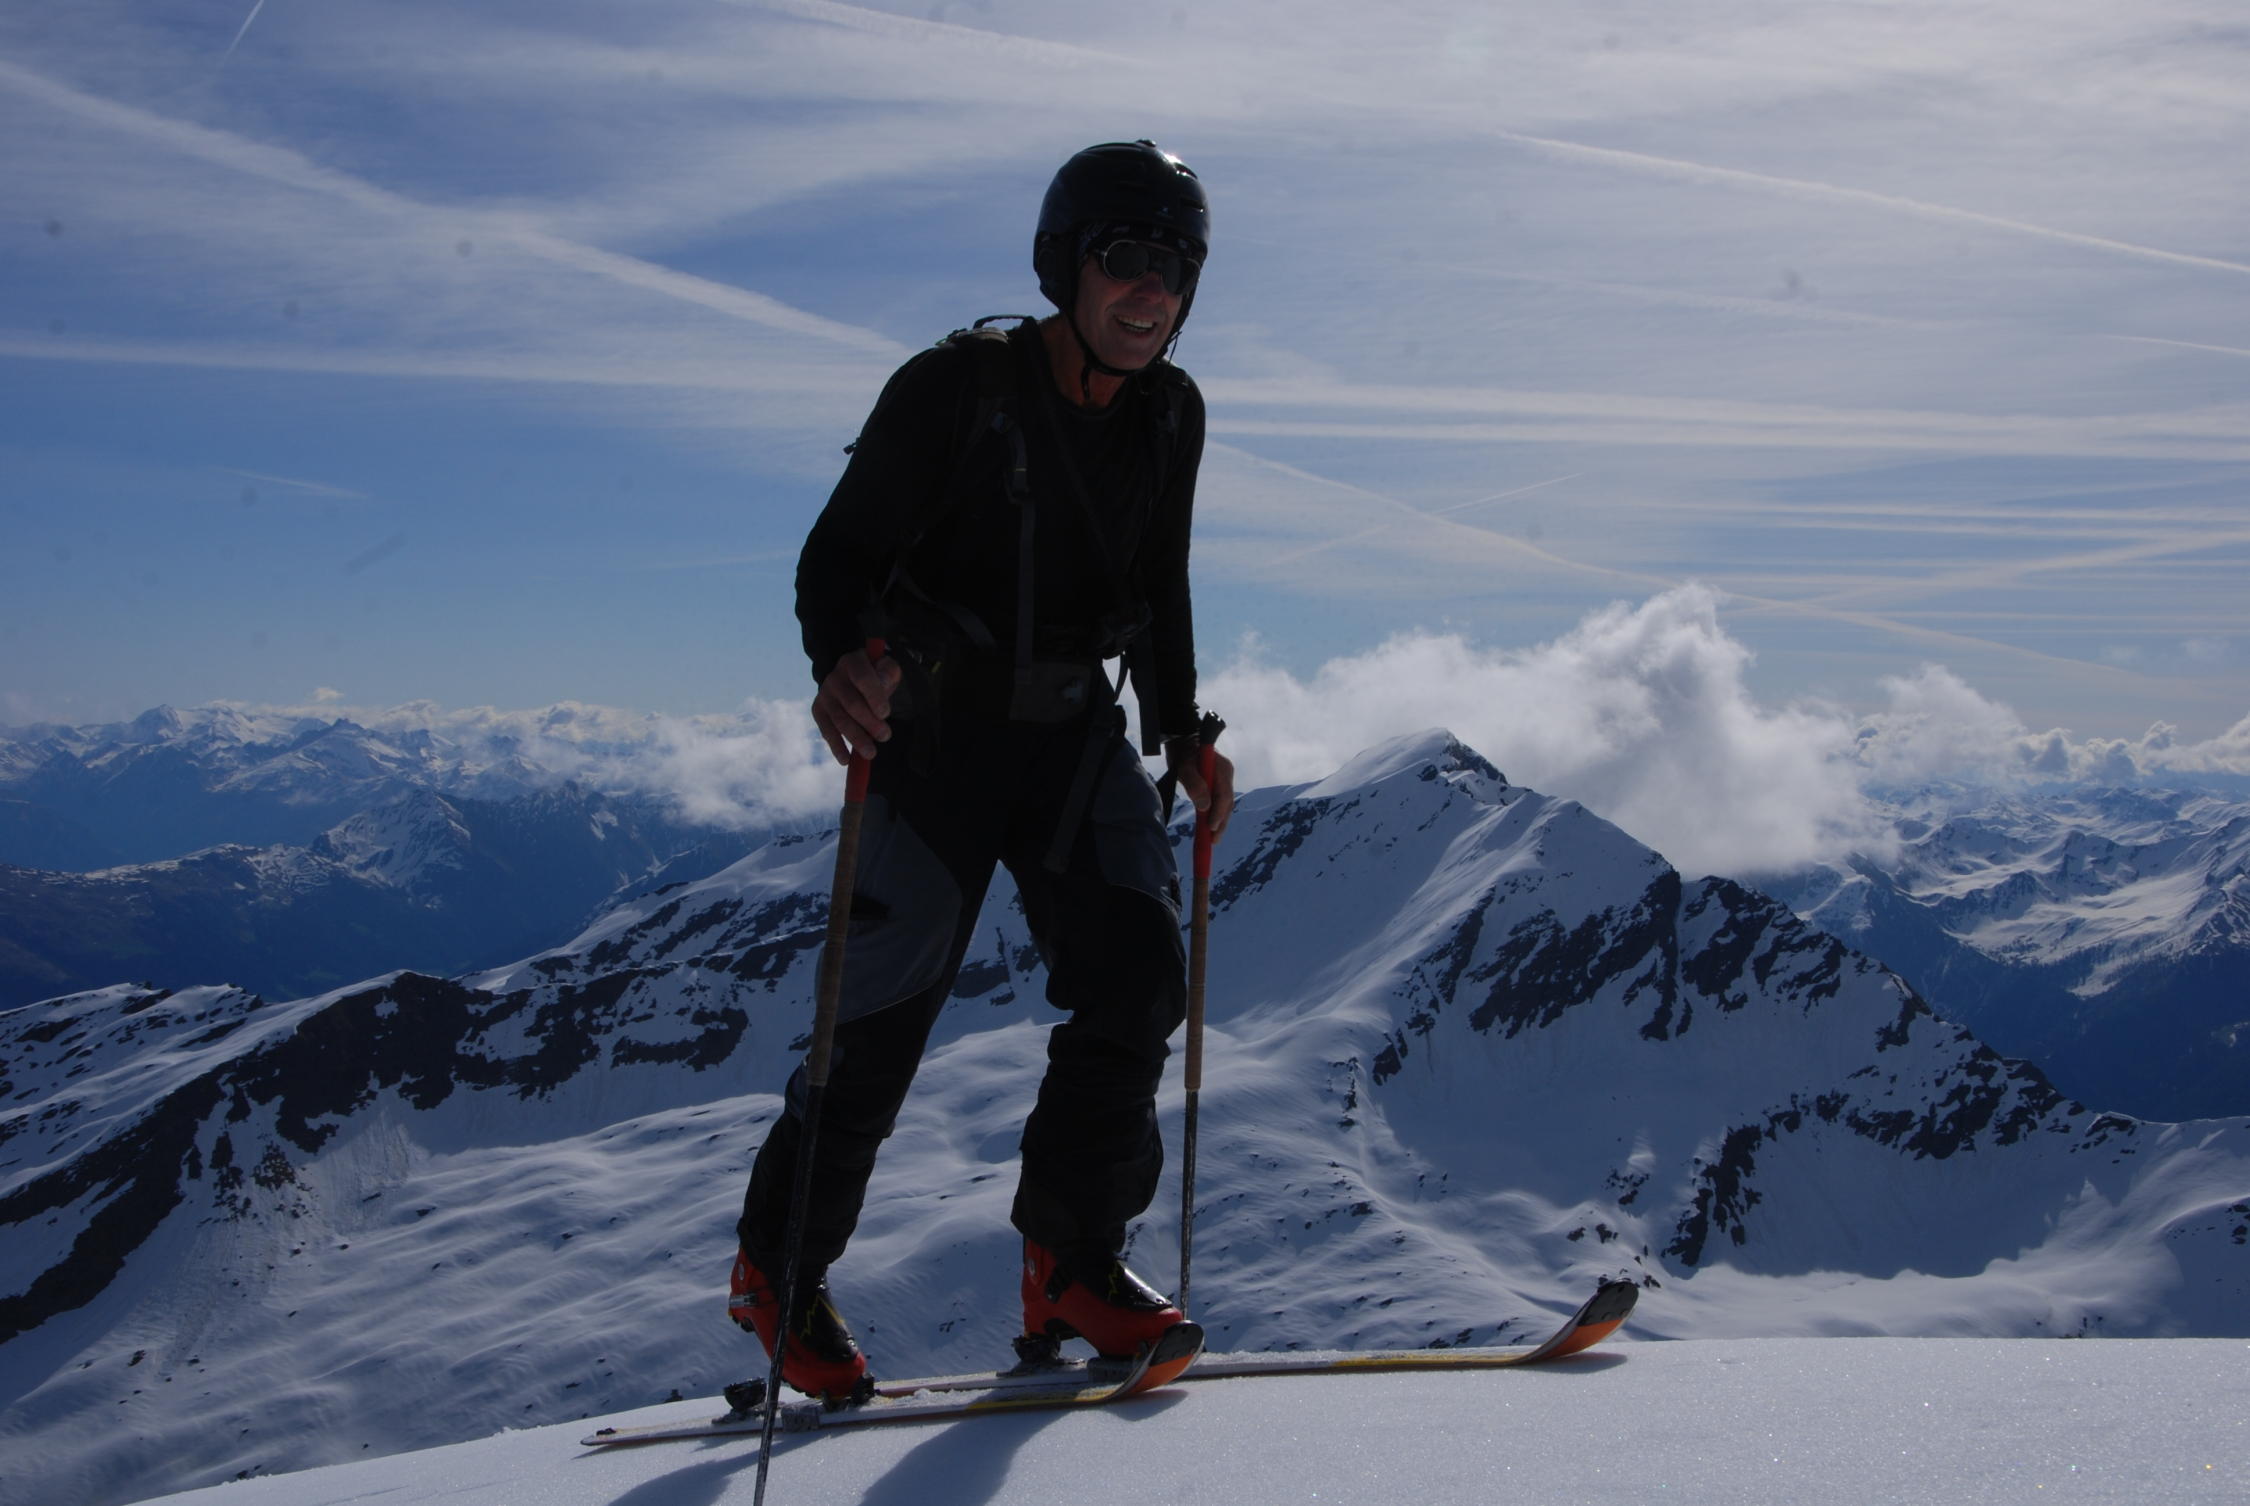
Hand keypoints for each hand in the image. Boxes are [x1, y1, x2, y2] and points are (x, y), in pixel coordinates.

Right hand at [811, 648, 901, 764]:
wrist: (852, 677)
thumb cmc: (875, 675)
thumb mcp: (886, 668)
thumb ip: (887, 673)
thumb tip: (883, 683)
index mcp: (853, 662)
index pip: (863, 678)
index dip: (874, 696)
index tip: (885, 714)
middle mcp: (835, 677)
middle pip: (851, 703)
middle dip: (869, 722)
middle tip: (885, 736)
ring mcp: (824, 694)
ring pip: (840, 720)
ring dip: (856, 738)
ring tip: (870, 753)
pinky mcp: (818, 710)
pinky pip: (826, 730)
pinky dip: (836, 747)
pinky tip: (846, 759)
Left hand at [1169, 742, 1234, 842]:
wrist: (1182, 739)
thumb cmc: (1182, 751)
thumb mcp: (1184, 766)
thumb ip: (1194, 784)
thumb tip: (1204, 807)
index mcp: (1222, 769)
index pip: (1224, 796)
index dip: (1218, 814)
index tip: (1210, 828)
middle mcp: (1226, 775)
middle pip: (1227, 803)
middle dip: (1220, 823)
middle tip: (1212, 841)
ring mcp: (1223, 779)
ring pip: (1224, 804)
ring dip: (1219, 822)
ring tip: (1211, 839)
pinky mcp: (1218, 783)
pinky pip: (1219, 801)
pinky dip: (1215, 814)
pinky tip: (1209, 826)